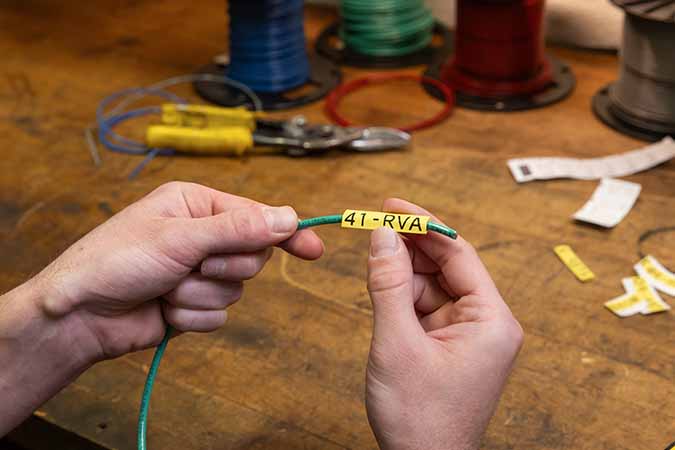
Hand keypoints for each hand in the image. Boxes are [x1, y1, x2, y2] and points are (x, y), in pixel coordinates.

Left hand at [34, 181, 323, 361]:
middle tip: (194, 265)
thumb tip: (290, 217)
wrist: (78, 315)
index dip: (286, 233)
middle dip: (223, 267)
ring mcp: (197, 272)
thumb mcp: (180, 238)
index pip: (257, 216)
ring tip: (166, 288)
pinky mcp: (192, 304)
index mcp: (198, 205)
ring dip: (200, 294)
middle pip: (251, 256)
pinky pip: (218, 315)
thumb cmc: (116, 261)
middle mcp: (202, 236)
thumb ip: (238, 228)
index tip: (314, 249)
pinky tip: (163, 309)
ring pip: (236, 289)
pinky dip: (191, 316)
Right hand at [365, 199, 522, 449]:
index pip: (459, 253)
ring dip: (402, 275)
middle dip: (410, 248)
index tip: (391, 204)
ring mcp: (469, 335)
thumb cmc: (419, 418)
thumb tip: (382, 234)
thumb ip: (388, 284)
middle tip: (374, 227)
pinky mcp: (451, 345)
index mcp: (491, 320)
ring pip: (432, 286)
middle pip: (447, 266)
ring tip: (373, 271)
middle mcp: (487, 323)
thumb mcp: (396, 343)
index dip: (424, 224)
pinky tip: (382, 295)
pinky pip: (426, 307)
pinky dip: (402, 298)